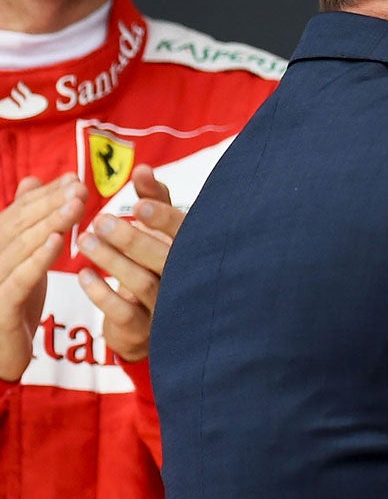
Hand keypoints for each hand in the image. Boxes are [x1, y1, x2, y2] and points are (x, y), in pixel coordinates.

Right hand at [0, 175, 86, 379]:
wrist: (0, 354)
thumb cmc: (13, 302)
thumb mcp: (23, 258)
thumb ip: (26, 223)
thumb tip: (33, 181)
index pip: (20, 215)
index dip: (46, 196)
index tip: (73, 180)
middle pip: (20, 226)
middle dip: (51, 204)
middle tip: (79, 187)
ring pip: (21, 247)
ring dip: (49, 224)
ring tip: (75, 206)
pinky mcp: (1, 306)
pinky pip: (19, 279)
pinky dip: (38, 259)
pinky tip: (58, 242)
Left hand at [75, 164, 182, 363]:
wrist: (154, 321)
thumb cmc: (157, 263)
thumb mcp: (161, 230)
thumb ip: (154, 200)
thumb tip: (141, 168)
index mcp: (192, 250)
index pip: (186, 233)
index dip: (164, 220)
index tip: (138, 205)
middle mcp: (186, 279)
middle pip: (164, 258)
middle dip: (132, 239)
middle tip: (100, 219)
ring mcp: (167, 306)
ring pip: (143, 283)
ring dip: (112, 260)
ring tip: (84, 240)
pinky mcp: (145, 330)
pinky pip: (124, 313)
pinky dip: (102, 293)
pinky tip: (83, 275)